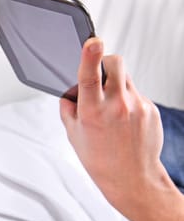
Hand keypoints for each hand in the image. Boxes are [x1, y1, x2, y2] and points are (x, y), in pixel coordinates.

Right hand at [59, 38, 165, 205]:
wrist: (133, 179)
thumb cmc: (100, 160)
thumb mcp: (74, 135)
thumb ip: (68, 109)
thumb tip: (70, 92)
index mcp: (92, 113)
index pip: (89, 77)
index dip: (89, 56)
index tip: (93, 41)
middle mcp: (117, 106)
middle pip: (114, 63)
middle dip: (104, 62)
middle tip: (99, 74)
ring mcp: (138, 106)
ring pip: (125, 76)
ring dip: (115, 82)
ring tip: (111, 106)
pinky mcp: (151, 108)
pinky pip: (136, 92)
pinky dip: (127, 99)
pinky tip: (124, 119)